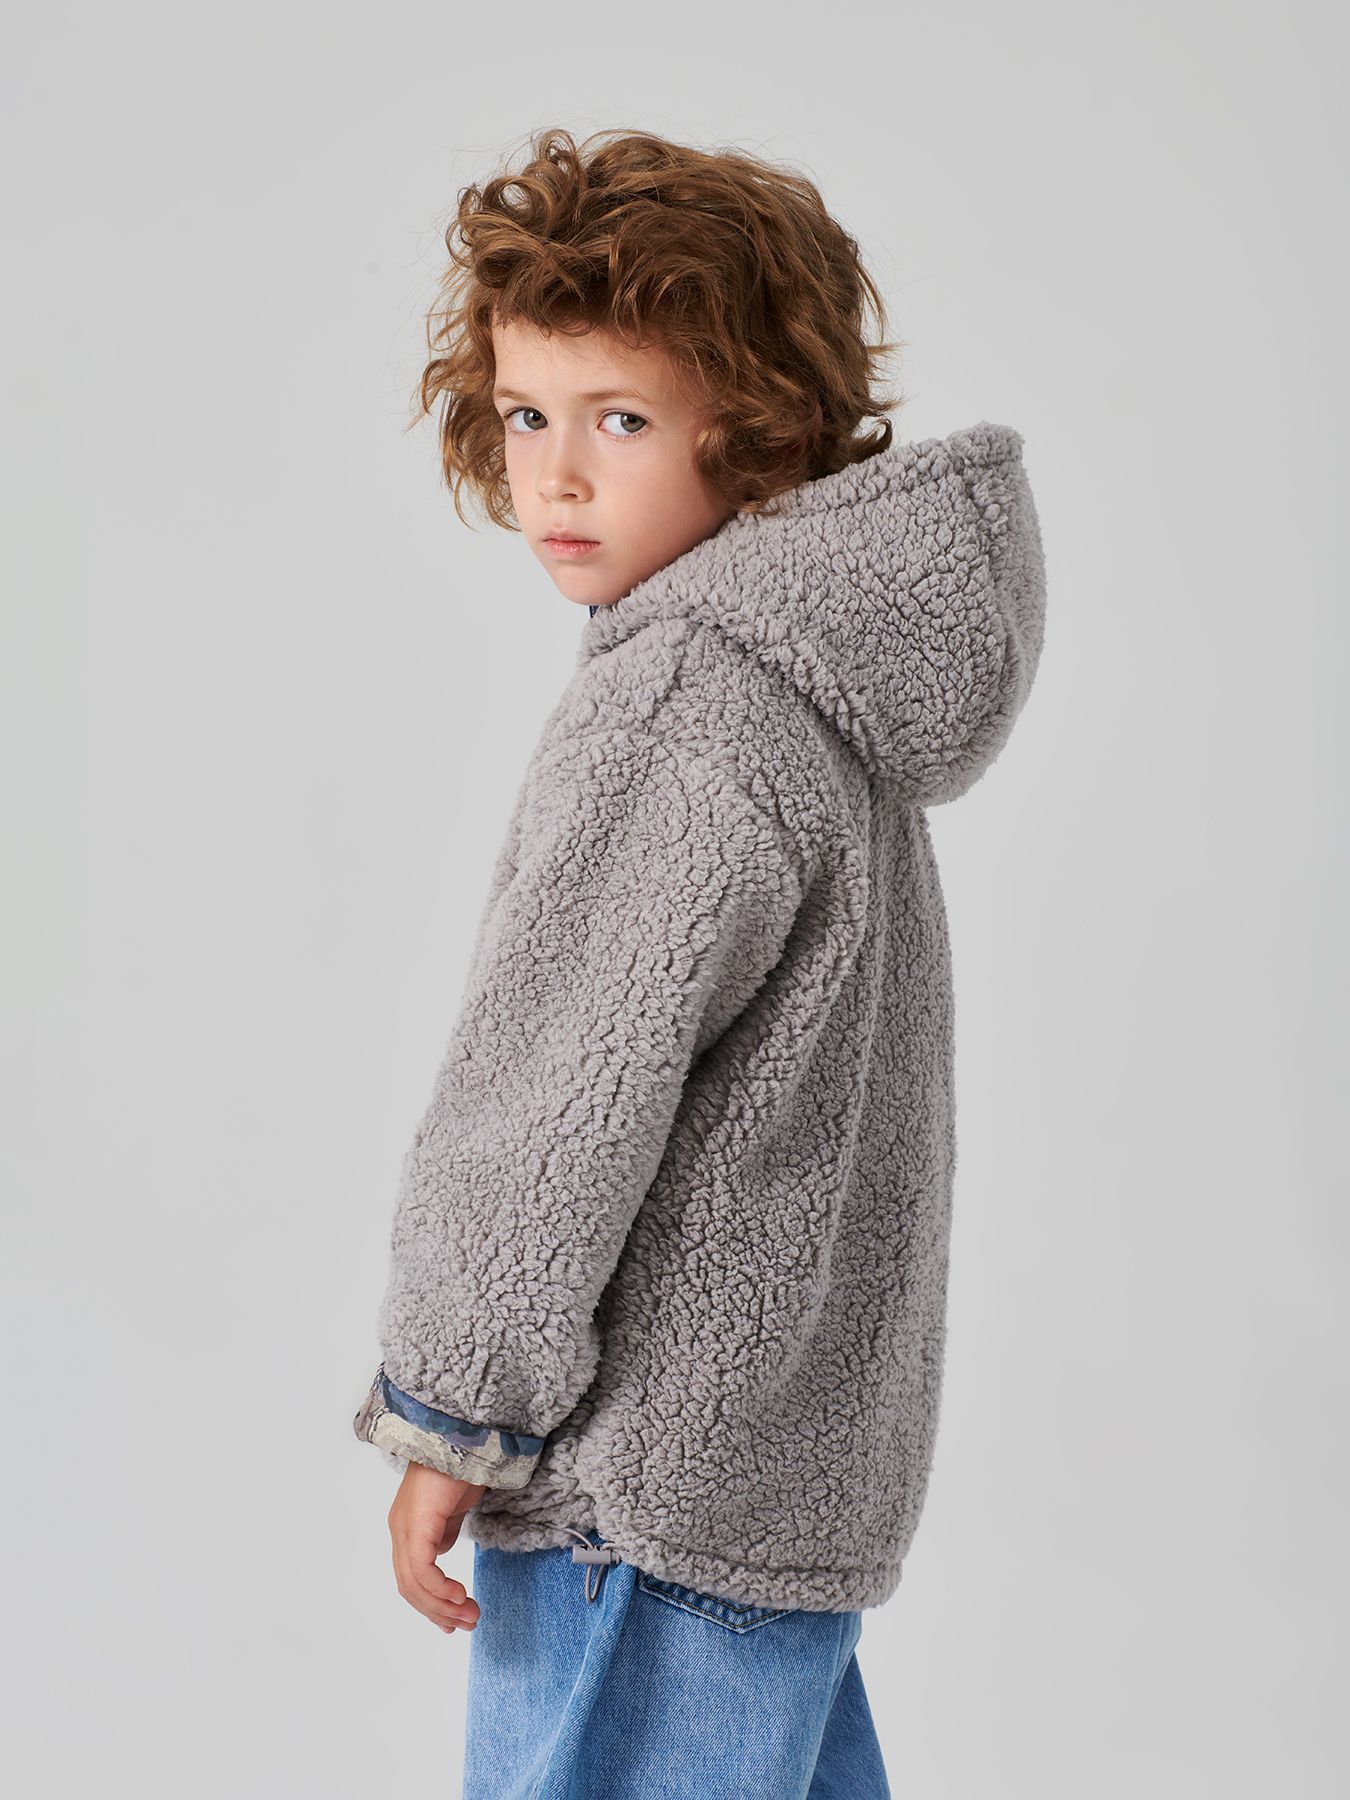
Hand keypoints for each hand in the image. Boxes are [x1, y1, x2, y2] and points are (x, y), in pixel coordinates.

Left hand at [387, 1460, 486, 1633]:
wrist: (462, 1437)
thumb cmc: (461, 1466)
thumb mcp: (454, 1508)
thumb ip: (445, 1531)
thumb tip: (442, 1553)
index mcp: (407, 1527)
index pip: (412, 1578)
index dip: (431, 1603)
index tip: (455, 1619)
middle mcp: (399, 1530)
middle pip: (410, 1587)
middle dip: (439, 1611)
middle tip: (467, 1624)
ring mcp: (404, 1528)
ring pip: (414, 1584)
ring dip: (443, 1606)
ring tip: (469, 1615)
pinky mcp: (416, 1525)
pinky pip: (423, 1570)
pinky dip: (440, 1590)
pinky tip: (460, 1595)